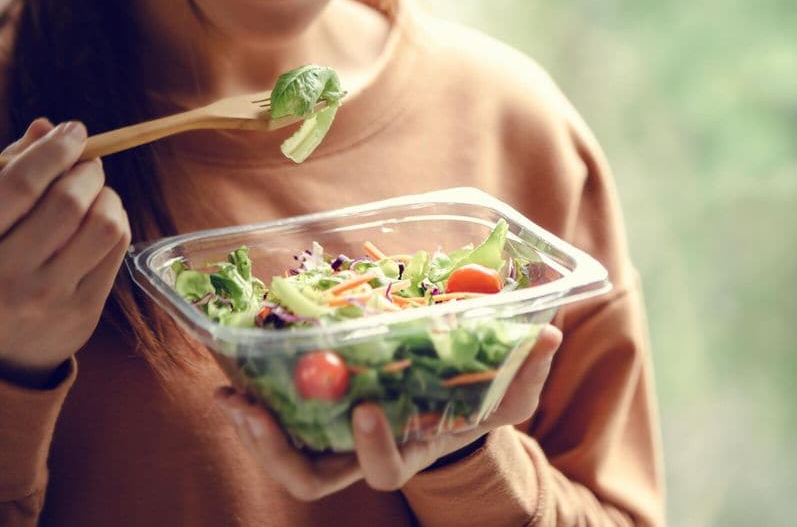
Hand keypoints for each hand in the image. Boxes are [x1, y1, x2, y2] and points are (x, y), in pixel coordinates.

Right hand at [0, 118, 130, 386]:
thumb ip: (8, 172)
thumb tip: (46, 128)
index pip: (19, 184)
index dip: (53, 150)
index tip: (73, 131)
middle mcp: (7, 274)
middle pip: (67, 202)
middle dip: (86, 171)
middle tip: (87, 163)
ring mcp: (48, 297)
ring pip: (103, 226)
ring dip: (108, 197)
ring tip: (95, 193)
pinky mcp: (82, 312)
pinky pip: (117, 250)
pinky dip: (118, 222)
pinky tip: (102, 220)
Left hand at [214, 325, 562, 499]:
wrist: (449, 403)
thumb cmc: (479, 402)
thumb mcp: (509, 391)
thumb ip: (527, 370)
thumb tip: (549, 335)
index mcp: (410, 451)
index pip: (385, 470)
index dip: (372, 447)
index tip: (366, 408)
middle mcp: (365, 454)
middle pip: (313, 479)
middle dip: (279, 452)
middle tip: (253, 411)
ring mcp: (337, 439)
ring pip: (287, 458)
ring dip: (253, 432)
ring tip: (230, 396)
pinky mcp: (319, 415)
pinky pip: (280, 418)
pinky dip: (254, 399)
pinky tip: (234, 371)